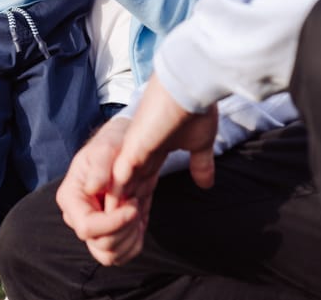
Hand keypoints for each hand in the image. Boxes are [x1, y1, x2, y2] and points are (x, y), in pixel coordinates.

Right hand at [56, 116, 147, 266]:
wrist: (123, 148)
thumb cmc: (111, 144)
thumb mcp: (105, 147)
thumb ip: (99, 166)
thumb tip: (92, 187)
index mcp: (70, 198)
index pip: (87, 227)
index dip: (113, 223)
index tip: (133, 206)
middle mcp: (78, 218)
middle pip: (100, 245)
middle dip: (125, 230)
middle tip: (136, 204)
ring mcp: (93, 229)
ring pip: (109, 255)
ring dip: (130, 240)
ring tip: (138, 213)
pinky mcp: (108, 234)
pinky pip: (120, 255)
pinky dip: (134, 245)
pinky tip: (139, 223)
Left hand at [98, 76, 218, 265]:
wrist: (192, 82)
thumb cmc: (196, 106)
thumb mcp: (200, 142)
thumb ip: (200, 163)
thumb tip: (207, 184)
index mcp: (153, 150)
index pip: (143, 184)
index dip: (142, 206)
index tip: (141, 226)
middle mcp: (138, 151)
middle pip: (126, 189)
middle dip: (124, 213)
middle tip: (120, 238)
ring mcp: (133, 148)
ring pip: (118, 187)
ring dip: (118, 210)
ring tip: (113, 233)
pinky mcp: (134, 146)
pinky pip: (119, 177)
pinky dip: (117, 196)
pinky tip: (113, 215)